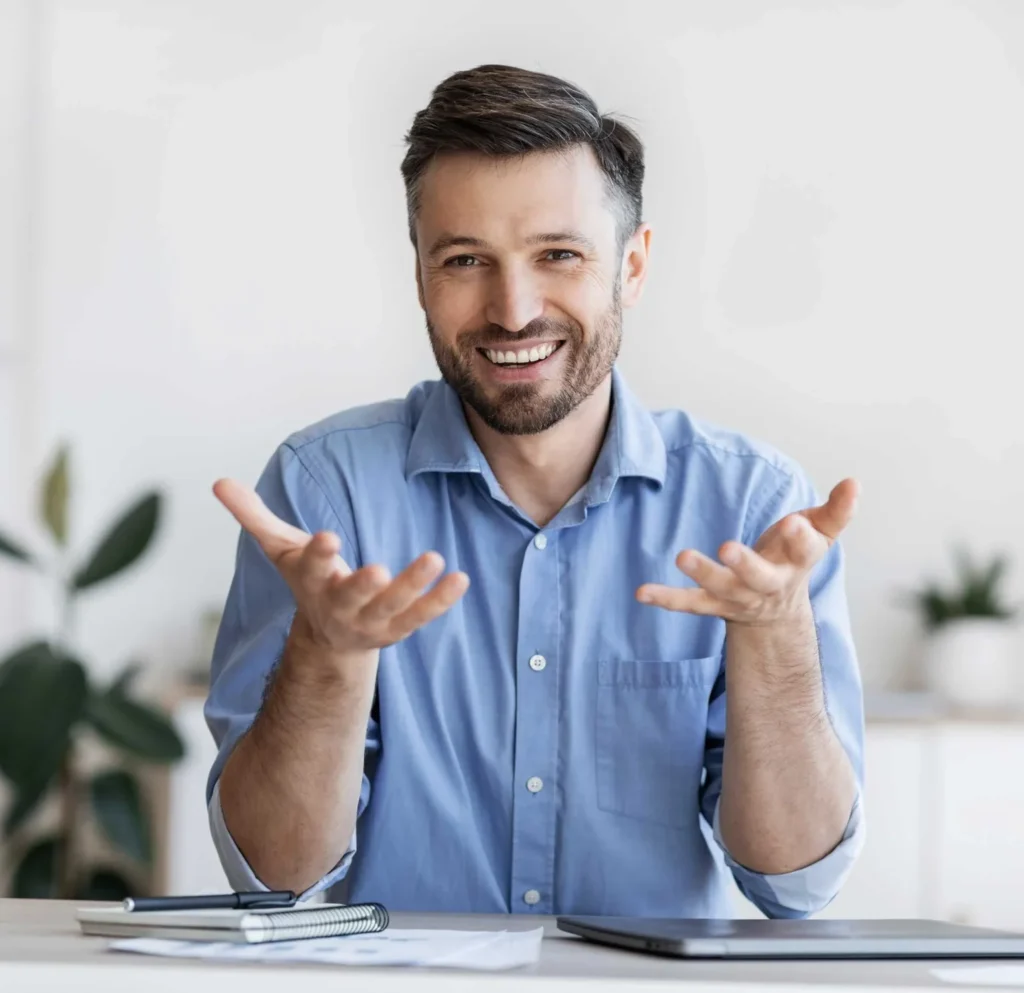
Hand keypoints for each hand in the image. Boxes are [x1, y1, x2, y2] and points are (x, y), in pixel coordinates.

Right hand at [213, 479, 469, 652]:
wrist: (329, 639)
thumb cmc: (309, 581)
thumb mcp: (281, 549)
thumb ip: (254, 516)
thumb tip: (218, 481)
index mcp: (311, 583)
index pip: (311, 568)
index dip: (317, 554)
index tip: (326, 537)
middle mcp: (340, 606)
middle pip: (352, 596)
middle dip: (362, 585)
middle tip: (377, 570)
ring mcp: (371, 621)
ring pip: (393, 607)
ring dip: (414, 586)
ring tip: (436, 557)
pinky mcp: (398, 628)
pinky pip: (421, 616)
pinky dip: (441, 600)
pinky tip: (461, 578)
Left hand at [636, 478, 858, 626]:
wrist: (776, 611)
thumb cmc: (793, 559)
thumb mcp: (819, 534)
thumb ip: (837, 511)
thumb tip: (854, 482)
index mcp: (797, 564)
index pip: (804, 552)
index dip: (801, 538)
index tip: (797, 523)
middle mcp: (766, 585)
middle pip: (757, 577)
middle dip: (744, 564)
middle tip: (728, 548)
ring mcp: (738, 597)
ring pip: (719, 589)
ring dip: (701, 574)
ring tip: (682, 555)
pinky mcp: (712, 604)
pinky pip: (688, 604)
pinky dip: (666, 598)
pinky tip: (641, 592)